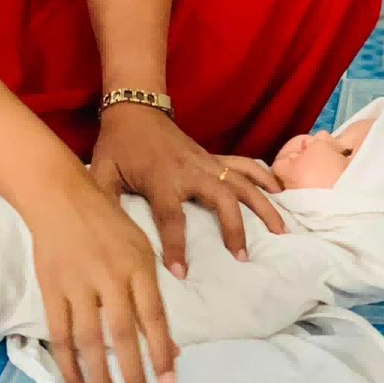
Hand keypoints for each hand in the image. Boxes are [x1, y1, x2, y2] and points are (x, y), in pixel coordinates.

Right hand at [26, 168, 178, 382]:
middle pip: (122, 334)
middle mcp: (109, 275)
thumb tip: (168, 344)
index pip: (153, 316)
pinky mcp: (52, 287)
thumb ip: (150, 294)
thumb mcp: (138, 248)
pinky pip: (60, 333)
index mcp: (136, 263)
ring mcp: (78, 282)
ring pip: (90, 340)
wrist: (59, 194)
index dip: (160, 352)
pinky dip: (67, 363)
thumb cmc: (106, 220)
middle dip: (133, 374)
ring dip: (100, 377)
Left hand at [89, 104, 285, 277]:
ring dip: (262, 204)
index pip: (172, 218)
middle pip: (221, 198)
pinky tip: (281, 192)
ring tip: (281, 231)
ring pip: (240, 182)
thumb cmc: (117, 145)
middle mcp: (189, 170)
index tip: (183, 274)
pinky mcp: (211, 157)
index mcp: (161, 179)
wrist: (134, 108)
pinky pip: (242, 165)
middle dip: (234, 227)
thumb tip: (106, 237)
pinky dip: (264, 175)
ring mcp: (204, 161)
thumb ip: (106, 203)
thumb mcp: (102, 173)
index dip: (176, 247)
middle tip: (242, 257)